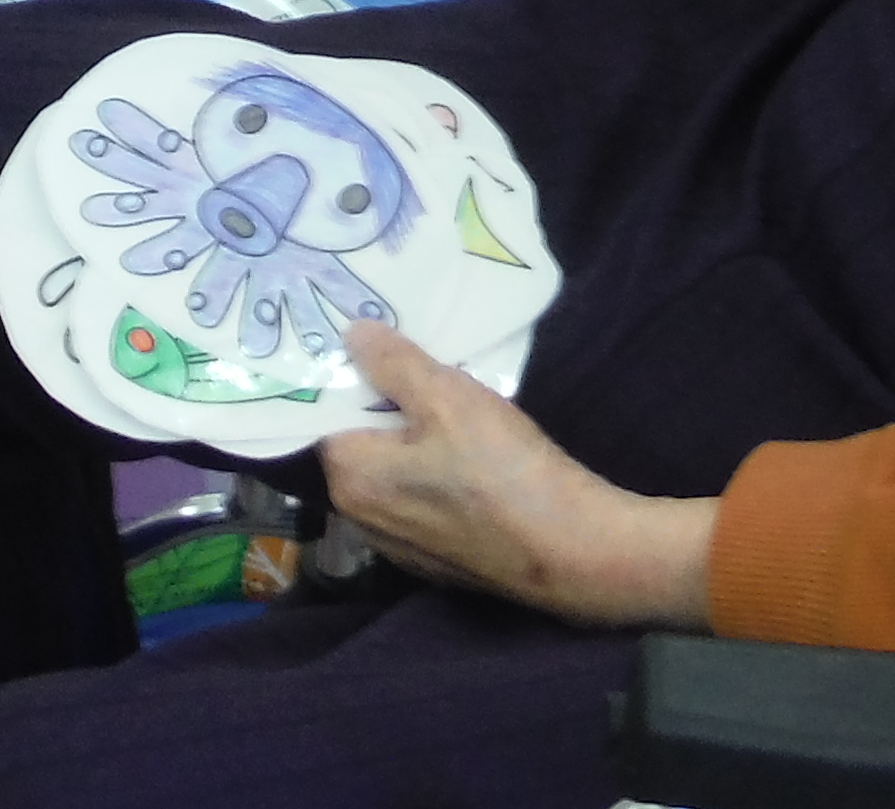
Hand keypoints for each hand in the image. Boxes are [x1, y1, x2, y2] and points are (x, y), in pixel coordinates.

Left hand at [318, 326, 718, 627]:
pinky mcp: (438, 559)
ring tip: (446, 402)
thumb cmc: (502, 469)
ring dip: (409, 439)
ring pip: (391, 473)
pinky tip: (469, 454)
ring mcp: (401, 546)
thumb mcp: (448, 397)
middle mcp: (362, 520)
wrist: (572, 551)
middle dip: (379, 405)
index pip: (323, 415)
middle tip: (414, 364)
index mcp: (352, 479)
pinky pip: (419, 500)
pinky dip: (432, 472)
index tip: (371, 345)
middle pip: (356, 444)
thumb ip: (394, 364)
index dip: (345, 377)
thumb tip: (350, 335)